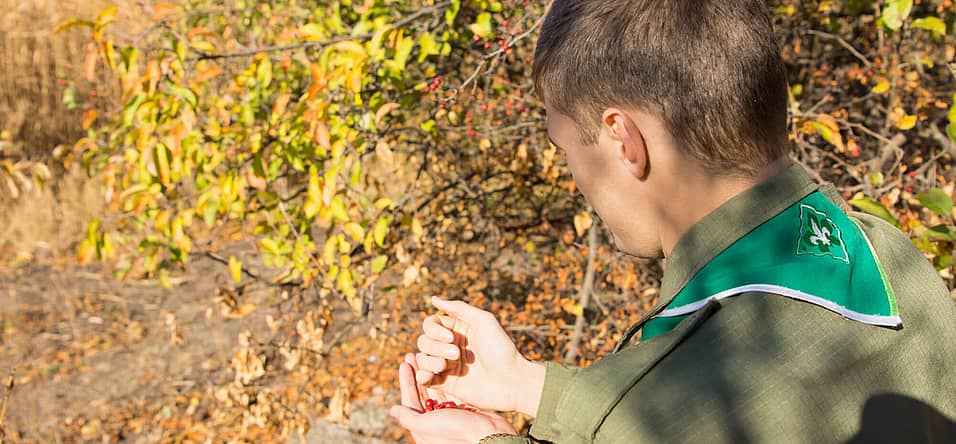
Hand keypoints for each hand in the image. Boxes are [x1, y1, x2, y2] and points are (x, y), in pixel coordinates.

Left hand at [391, 353, 516, 443]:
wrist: (488, 436)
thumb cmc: (457, 432)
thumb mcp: (427, 425)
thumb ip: (409, 417)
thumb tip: (392, 410)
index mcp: (423, 427)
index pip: (410, 400)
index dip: (406, 381)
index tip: (404, 363)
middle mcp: (435, 420)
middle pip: (422, 392)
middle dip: (417, 373)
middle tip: (414, 354)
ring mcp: (449, 414)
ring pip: (436, 389)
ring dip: (431, 373)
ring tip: (428, 355)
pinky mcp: (463, 409)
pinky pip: (450, 390)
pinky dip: (446, 378)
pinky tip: (444, 364)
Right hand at [414, 297, 544, 414]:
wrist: (512, 381)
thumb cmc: (501, 349)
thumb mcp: (483, 320)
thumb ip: (458, 308)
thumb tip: (433, 298)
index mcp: (458, 330)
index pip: (430, 324)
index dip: (434, 329)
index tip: (452, 337)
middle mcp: (450, 346)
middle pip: (424, 341)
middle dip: (435, 346)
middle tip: (456, 354)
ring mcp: (447, 366)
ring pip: (422, 358)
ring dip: (430, 361)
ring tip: (445, 367)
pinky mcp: (446, 384)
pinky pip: (424, 378)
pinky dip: (421, 376)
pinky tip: (427, 377)